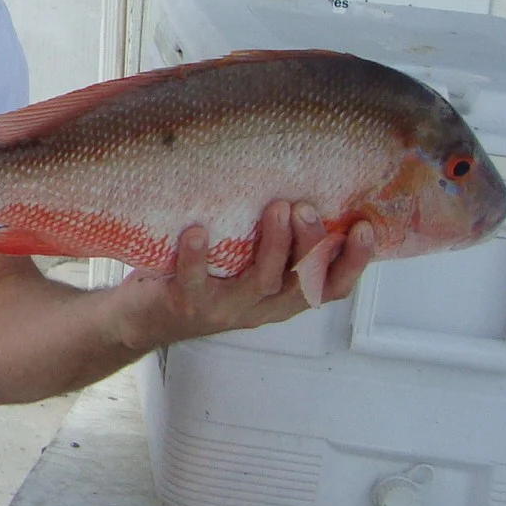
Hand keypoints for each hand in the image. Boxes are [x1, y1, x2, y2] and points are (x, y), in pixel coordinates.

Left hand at [116, 200, 375, 350]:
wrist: (140, 318)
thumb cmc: (199, 278)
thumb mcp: (244, 264)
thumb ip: (273, 242)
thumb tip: (304, 187)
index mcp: (280, 297)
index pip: (330, 286)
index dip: (353, 263)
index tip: (366, 228)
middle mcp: (258, 307)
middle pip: (299, 282)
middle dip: (311, 244)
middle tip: (308, 208)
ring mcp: (222, 308)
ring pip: (258, 281)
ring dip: (271, 244)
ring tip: (275, 208)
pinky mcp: (185, 303)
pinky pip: (193, 280)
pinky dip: (196, 255)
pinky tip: (198, 231)